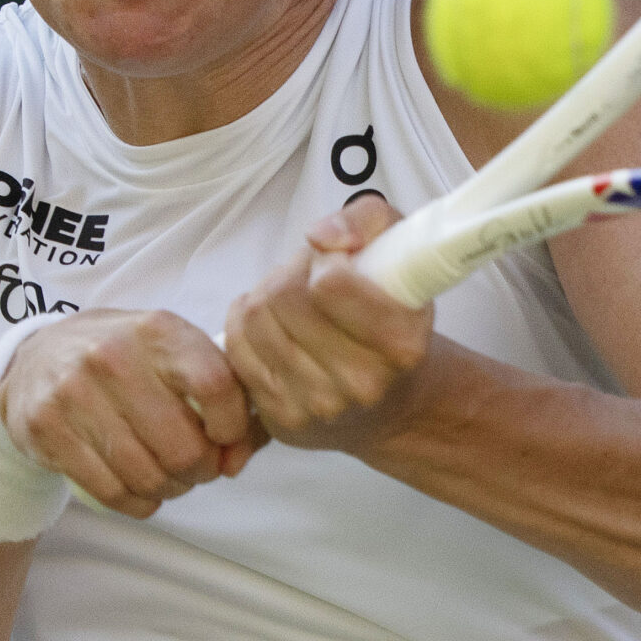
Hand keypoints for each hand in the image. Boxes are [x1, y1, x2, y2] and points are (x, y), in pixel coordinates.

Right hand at [0, 310, 267, 518]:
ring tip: (170, 479)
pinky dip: (137, 503)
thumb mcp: (175, 355)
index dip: (233, 428)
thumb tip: (237, 460)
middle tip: (197, 468)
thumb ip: (226, 398)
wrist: (39, 356)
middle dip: (201, 471)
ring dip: (170, 490)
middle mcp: (113, 356)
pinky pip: (111, 491)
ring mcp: (75, 392)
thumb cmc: (127, 361)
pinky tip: (141, 492)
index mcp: (157, 330)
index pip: (216, 387)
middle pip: (184, 447)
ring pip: (148, 476)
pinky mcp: (47, 428)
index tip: (225, 439)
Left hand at [223, 196, 435, 455]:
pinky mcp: (285, 420)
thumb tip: (319, 237)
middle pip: (285, 297)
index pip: (329, 284)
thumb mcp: (399, 253)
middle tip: (307, 279)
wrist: (390, 400)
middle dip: (289, 274)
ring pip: (256, 320)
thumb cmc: (391, 315)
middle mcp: (364, 383)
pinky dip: (244, 324)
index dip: (324, 260)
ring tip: (290, 301)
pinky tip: (269, 323)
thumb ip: (367, 220)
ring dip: (266, 296)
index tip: (336, 262)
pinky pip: (238, 350)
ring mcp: (321, 407)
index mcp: (401, 343)